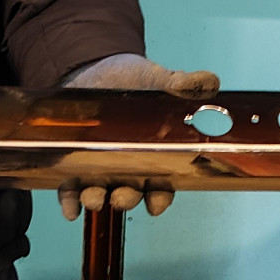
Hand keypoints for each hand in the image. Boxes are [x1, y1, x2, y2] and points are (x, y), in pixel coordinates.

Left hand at [58, 53, 220, 219]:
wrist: (94, 69)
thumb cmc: (130, 79)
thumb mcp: (155, 79)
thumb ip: (181, 84)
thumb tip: (210, 82)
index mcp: (152, 155)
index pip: (161, 186)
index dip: (159, 198)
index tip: (156, 203)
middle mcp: (126, 167)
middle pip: (129, 193)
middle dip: (126, 199)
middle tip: (122, 196)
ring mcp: (99, 167)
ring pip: (100, 194)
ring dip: (96, 200)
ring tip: (94, 197)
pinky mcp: (73, 160)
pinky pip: (70, 188)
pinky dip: (69, 201)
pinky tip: (70, 210)